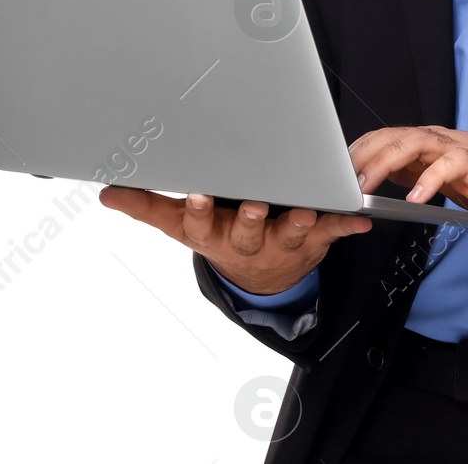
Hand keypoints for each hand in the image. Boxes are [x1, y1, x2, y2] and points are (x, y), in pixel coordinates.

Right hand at [99, 186, 371, 294]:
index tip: (197, 194)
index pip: (197, 222)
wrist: (259, 274)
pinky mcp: (309, 239)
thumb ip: (146, 203)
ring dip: (296, 222)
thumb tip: (107, 192)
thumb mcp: (179, 223)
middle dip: (246, 218)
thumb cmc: (217, 232)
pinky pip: (330, 231)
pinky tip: (359, 220)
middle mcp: (243, 239)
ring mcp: (278, 240)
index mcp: (209, 232)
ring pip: (288, 231)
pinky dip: (345, 225)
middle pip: (244, 230)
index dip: (197, 210)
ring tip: (302, 210)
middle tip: (251, 204)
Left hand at [347, 126, 467, 225]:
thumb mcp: (440, 180)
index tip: (334, 169)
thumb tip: (374, 179)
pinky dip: (430, 180)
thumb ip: (412, 173)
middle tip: (342, 178)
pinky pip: (450, 166)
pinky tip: (415, 197)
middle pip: (395, 136)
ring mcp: (459, 150)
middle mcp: (440, 141)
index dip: (358, 150)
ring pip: (416, 143)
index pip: (385, 137)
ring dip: (387, 162)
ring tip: (367, 185)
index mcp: (428, 144)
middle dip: (364, 155)